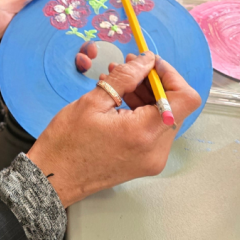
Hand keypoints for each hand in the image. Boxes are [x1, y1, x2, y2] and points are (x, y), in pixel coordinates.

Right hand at [27, 52, 201, 206]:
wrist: (54, 179)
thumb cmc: (67, 141)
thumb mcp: (92, 102)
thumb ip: (125, 77)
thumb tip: (147, 60)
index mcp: (144, 133)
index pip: (185, 98)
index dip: (170, 75)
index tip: (148, 63)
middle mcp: (157, 149)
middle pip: (175, 106)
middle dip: (154, 82)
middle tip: (127, 66)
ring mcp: (153, 159)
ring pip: (165, 117)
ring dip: (147, 95)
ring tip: (117, 81)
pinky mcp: (146, 163)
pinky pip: (154, 130)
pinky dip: (142, 111)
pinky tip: (119, 100)